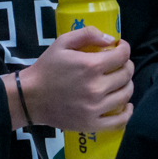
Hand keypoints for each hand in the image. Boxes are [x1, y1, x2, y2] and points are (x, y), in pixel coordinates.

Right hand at [11, 26, 132, 130]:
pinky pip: (119, 121)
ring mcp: (95, 108)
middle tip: (119, 64)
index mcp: (90, 66)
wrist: (30, 97)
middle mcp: (97, 88)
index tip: (121, 48)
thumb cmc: (46, 68)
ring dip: (127, 85)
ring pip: (125, 95)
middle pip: (126, 75)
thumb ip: (87, 34)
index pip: (122, 56)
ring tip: (120, 82)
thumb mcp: (62, 42)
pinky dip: (127, 113)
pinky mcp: (92, 124)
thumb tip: (111, 39)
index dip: (125, 49)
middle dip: (126, 65)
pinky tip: (126, 105)